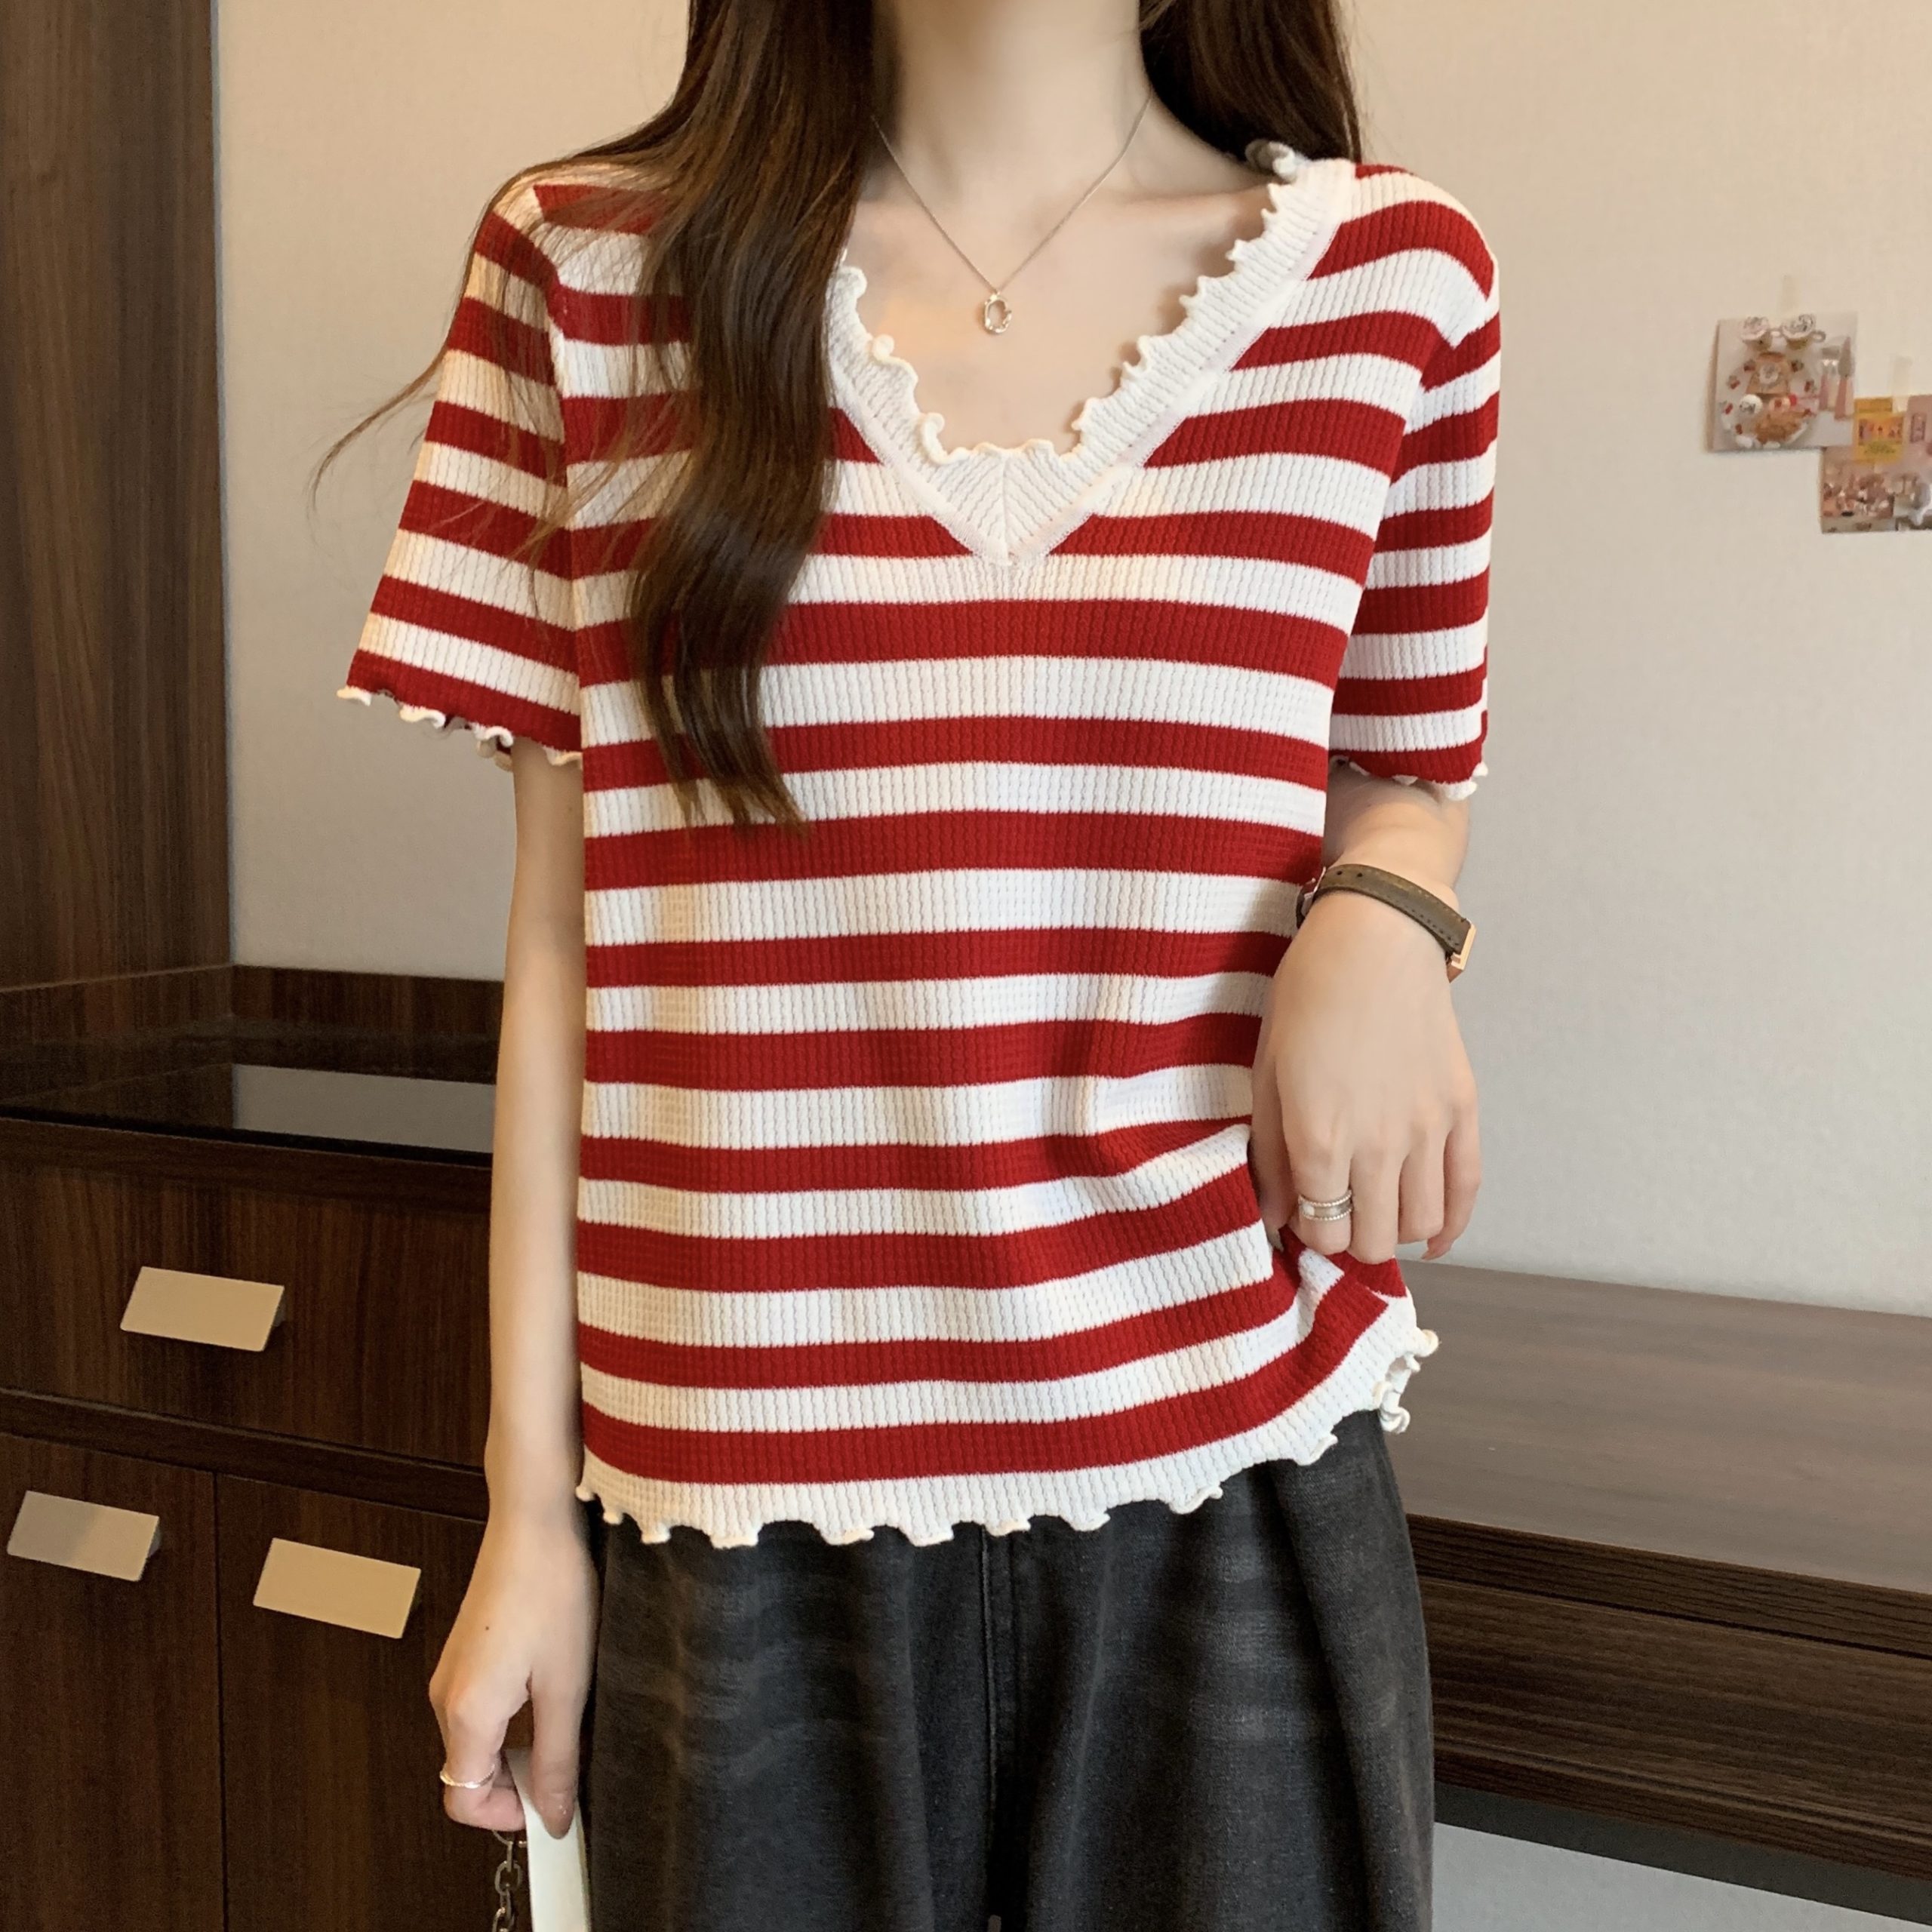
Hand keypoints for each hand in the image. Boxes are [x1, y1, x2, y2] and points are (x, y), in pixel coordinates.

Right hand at [428, 1503, 597, 1838]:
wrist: (534, 1519)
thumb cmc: (552, 1590)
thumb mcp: (567, 1684)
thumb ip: (557, 1759)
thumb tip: (552, 1817)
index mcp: (465, 1712)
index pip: (461, 1800)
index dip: (506, 1815)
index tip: (552, 1806)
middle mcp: (445, 1696)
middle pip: (468, 1774)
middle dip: (516, 1784)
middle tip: (569, 1765)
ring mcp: (452, 1673)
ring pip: (477, 1742)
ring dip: (518, 1749)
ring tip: (567, 1717)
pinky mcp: (466, 1653)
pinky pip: (481, 1710)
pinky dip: (513, 1719)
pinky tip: (553, 1687)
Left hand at [1249, 884, 1479, 1263]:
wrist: (1375, 940)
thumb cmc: (1306, 999)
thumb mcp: (1266, 1075)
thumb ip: (1270, 1154)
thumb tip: (1275, 1217)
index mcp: (1321, 1138)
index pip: (1323, 1232)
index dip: (1309, 1231)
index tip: (1302, 1209)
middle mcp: (1380, 1145)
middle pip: (1373, 1240)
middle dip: (1350, 1237)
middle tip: (1337, 1211)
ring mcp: (1428, 1130)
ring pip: (1420, 1225)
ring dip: (1394, 1230)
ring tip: (1374, 1208)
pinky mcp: (1463, 1110)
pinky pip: (1467, 1191)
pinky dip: (1450, 1226)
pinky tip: (1431, 1237)